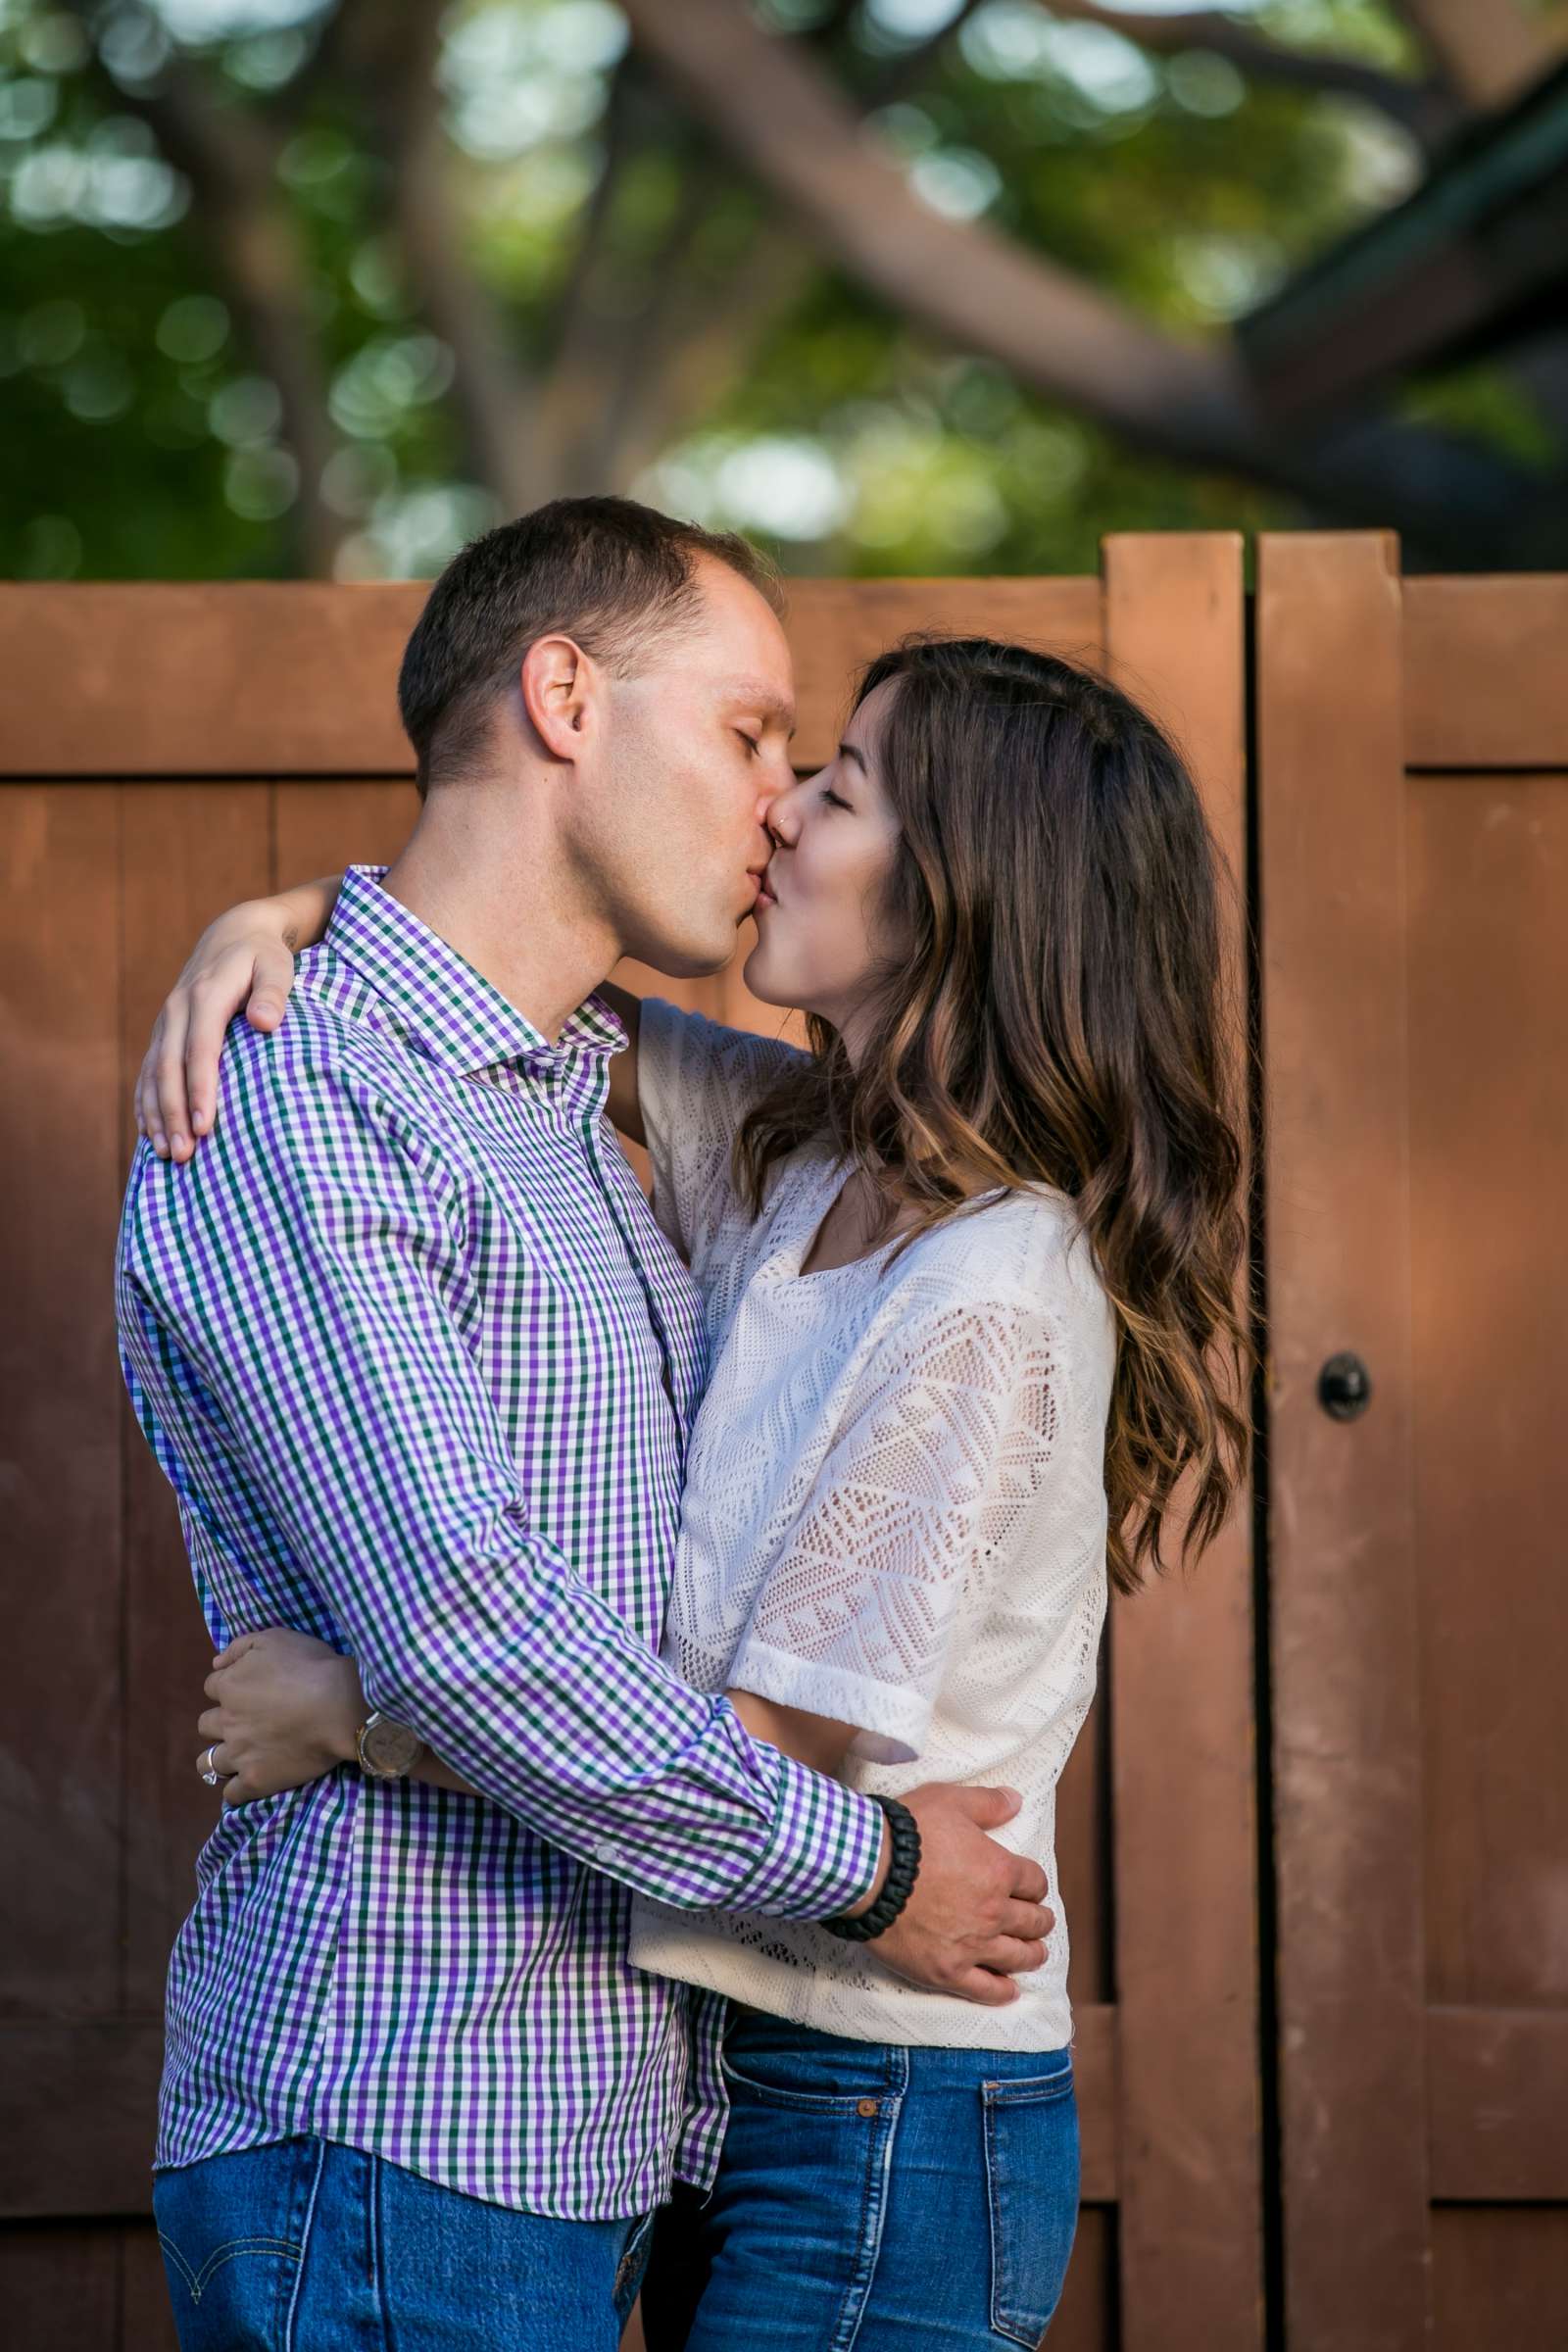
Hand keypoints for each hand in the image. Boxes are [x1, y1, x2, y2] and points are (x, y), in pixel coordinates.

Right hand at [136, 897, 300, 1162]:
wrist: (234, 934)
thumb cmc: (264, 956)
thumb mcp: (278, 966)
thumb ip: (274, 992)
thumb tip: (265, 1022)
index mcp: (206, 996)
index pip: (200, 1050)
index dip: (200, 1090)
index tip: (205, 1127)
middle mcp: (177, 1010)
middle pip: (169, 1068)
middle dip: (174, 1113)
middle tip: (183, 1155)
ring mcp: (166, 1022)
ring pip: (152, 1073)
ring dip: (157, 1114)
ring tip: (167, 1154)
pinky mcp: (163, 1031)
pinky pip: (147, 1071)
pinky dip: (146, 1102)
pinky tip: (150, 1133)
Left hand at [197, 1627, 364, 1807]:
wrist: (340, 1707)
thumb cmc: (311, 1667)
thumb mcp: (275, 1638)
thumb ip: (240, 1647)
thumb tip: (216, 1662)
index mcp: (229, 1686)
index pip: (212, 1687)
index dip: (229, 1686)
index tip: (249, 1689)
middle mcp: (227, 1721)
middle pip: (206, 1725)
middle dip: (221, 1721)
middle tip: (246, 1721)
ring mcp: (239, 1754)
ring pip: (208, 1763)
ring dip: (219, 1758)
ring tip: (238, 1756)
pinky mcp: (255, 1780)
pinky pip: (232, 1793)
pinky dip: (237, 1788)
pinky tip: (249, 1780)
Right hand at [868, 1783, 1053, 2006]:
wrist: (867, 1870)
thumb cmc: (907, 1832)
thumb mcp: (950, 1801)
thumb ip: (987, 1803)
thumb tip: (1016, 1800)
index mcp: (998, 1870)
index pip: (1034, 1882)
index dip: (1035, 1884)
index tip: (1030, 1888)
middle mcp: (993, 1911)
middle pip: (1032, 1922)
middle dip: (1040, 1921)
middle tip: (1039, 1922)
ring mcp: (972, 1945)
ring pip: (1018, 1956)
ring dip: (1032, 1954)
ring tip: (1035, 1953)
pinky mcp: (947, 1970)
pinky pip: (985, 1989)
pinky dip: (1003, 1991)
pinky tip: (1010, 1990)